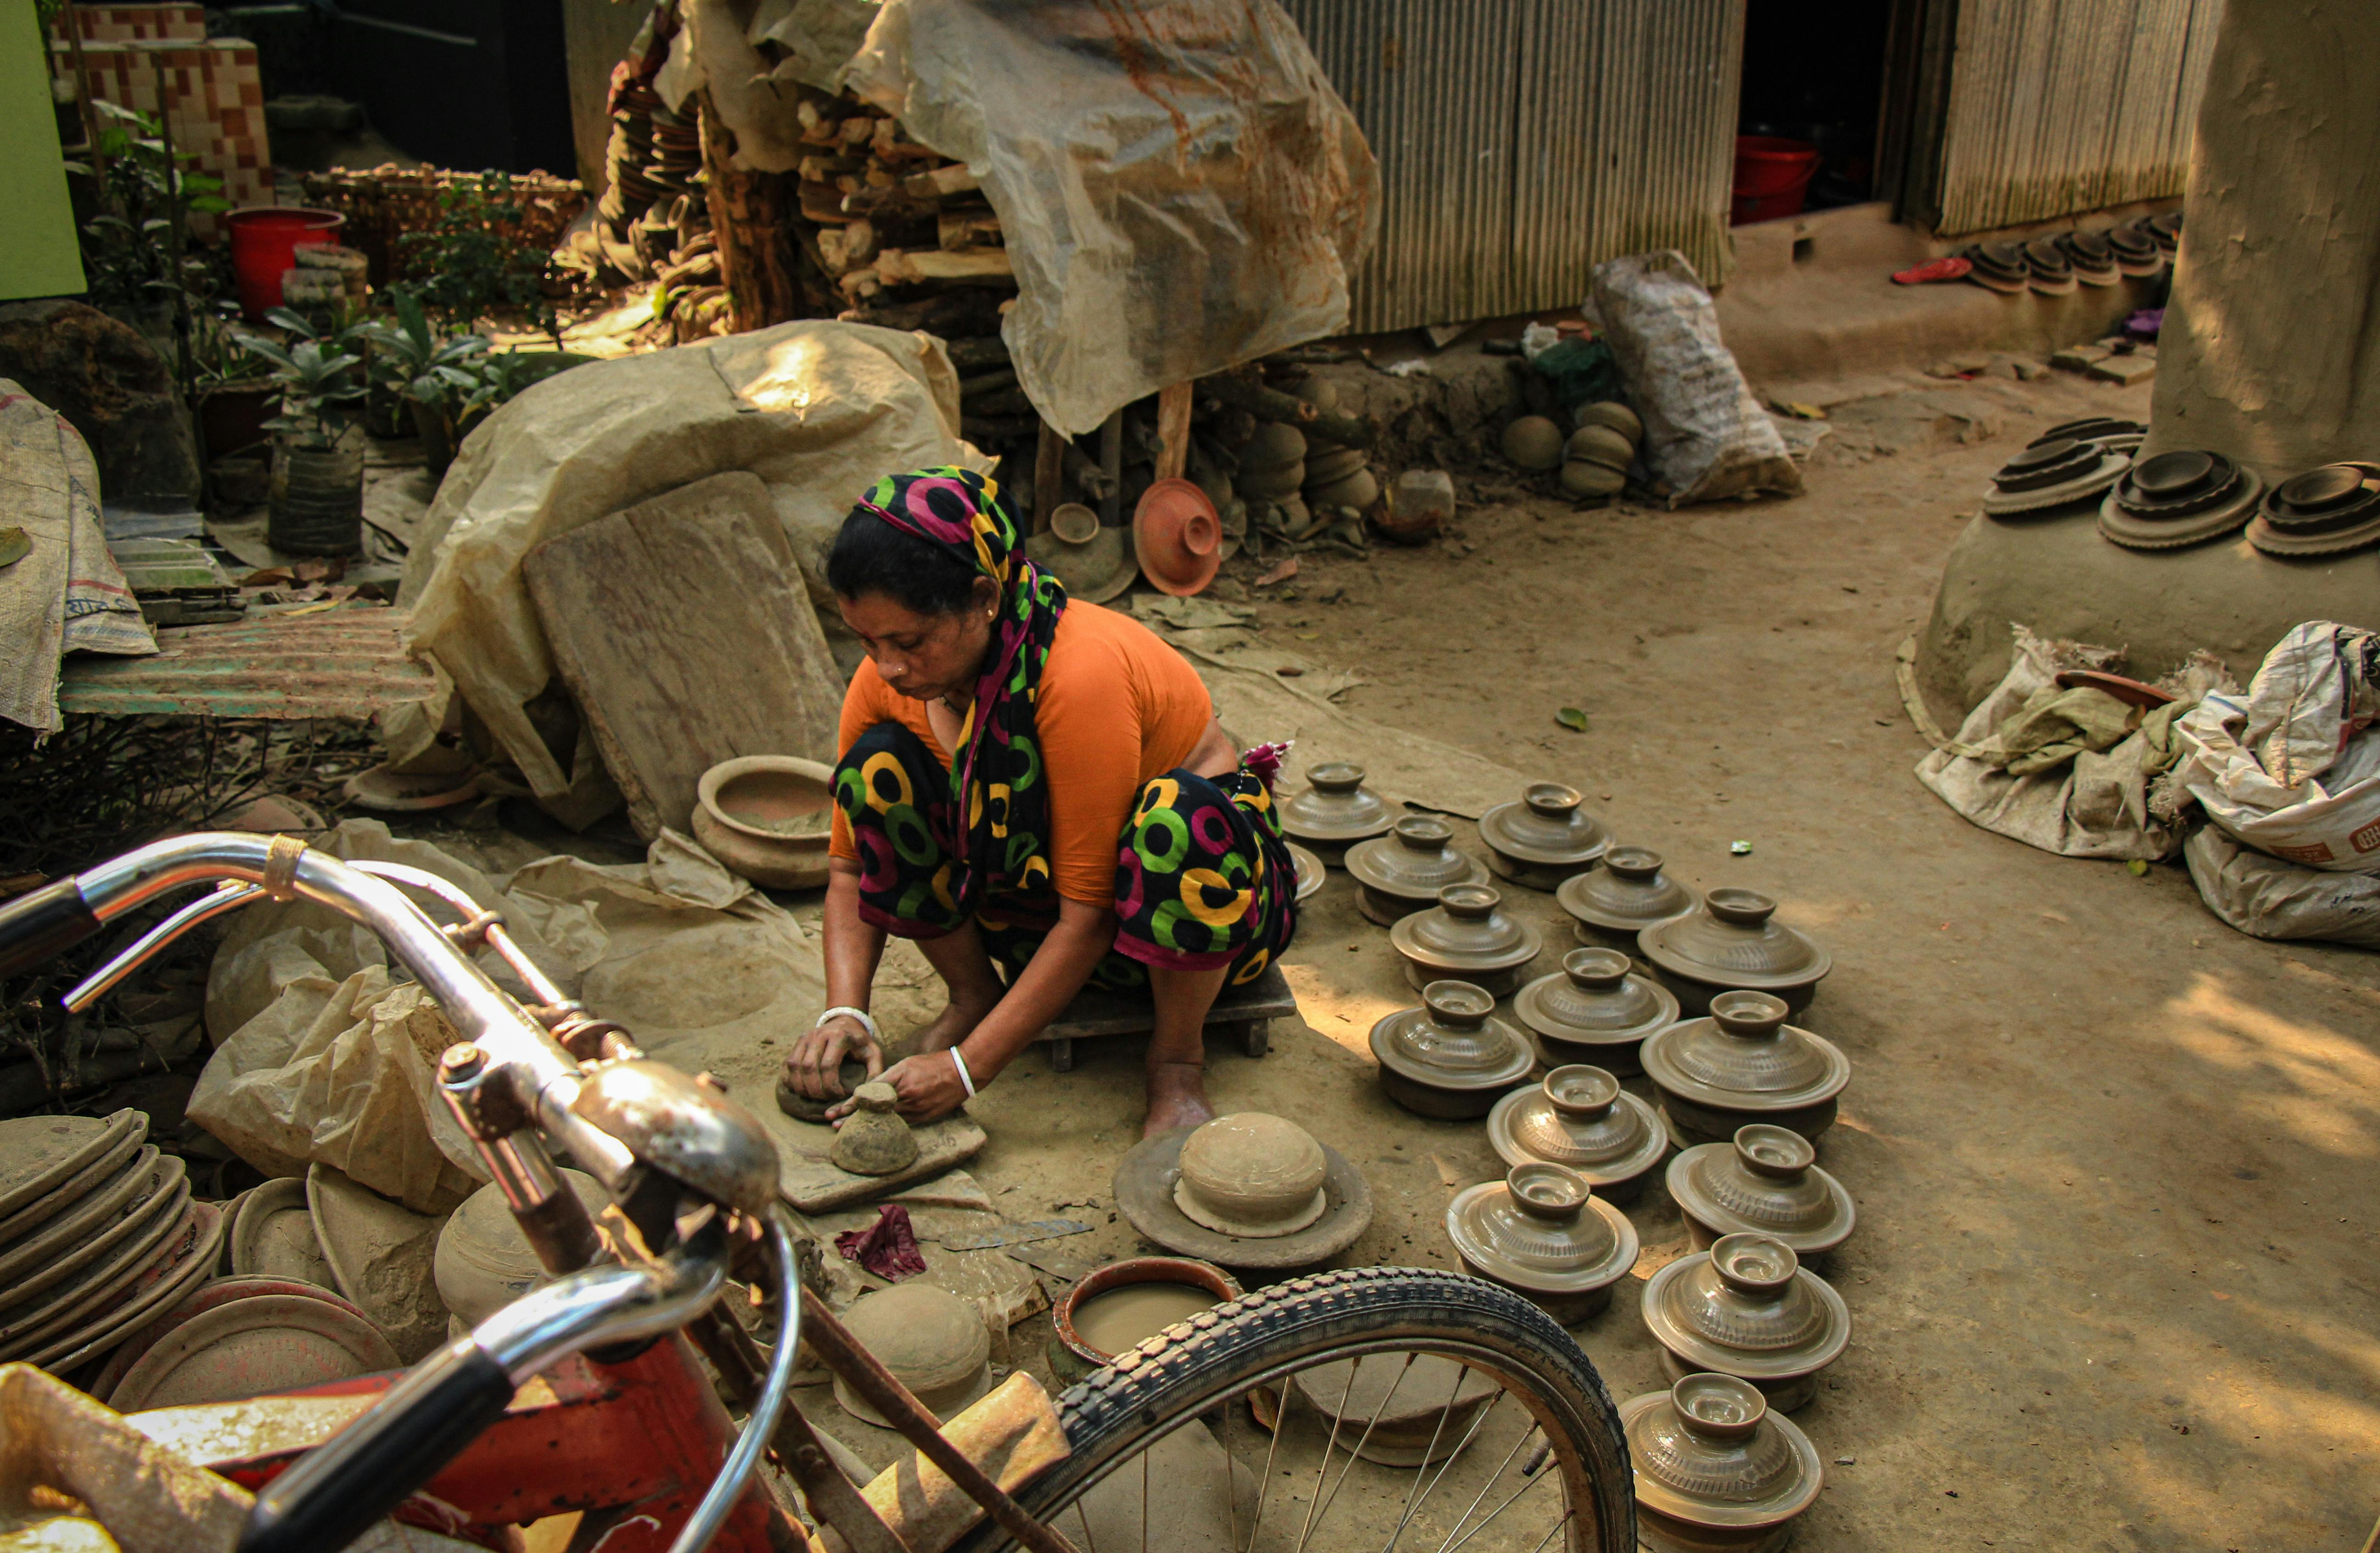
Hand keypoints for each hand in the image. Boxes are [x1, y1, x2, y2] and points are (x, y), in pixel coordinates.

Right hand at [784, 1013, 882, 1099]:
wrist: (846, 1022)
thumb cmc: (860, 1043)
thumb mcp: (873, 1054)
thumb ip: (875, 1072)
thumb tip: (867, 1093)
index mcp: (839, 1036)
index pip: (828, 1066)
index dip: (831, 1086)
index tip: (839, 1095)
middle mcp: (820, 1034)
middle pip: (809, 1067)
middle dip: (815, 1089)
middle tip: (825, 1099)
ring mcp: (807, 1037)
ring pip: (795, 1066)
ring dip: (801, 1086)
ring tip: (814, 1096)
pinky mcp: (798, 1042)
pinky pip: (789, 1064)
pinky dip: (792, 1079)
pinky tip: (803, 1089)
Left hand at [828, 1050, 969, 1125]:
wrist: (962, 1072)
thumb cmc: (933, 1064)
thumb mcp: (907, 1063)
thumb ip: (888, 1077)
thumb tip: (870, 1090)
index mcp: (899, 1078)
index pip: (868, 1093)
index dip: (850, 1104)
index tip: (835, 1111)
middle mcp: (905, 1094)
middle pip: (873, 1110)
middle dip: (851, 1118)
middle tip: (833, 1125)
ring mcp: (916, 1108)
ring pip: (886, 1120)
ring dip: (868, 1124)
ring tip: (850, 1130)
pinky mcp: (924, 1117)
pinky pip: (902, 1124)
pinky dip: (888, 1126)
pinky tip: (877, 1130)